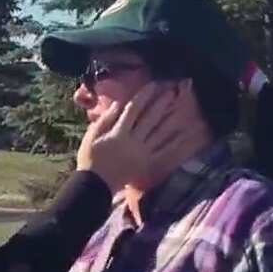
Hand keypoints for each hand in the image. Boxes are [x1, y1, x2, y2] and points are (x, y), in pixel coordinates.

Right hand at [76, 80, 210, 192]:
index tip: (153, 85)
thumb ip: (105, 119)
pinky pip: (163, 152)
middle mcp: (133, 142)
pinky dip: (173, 143)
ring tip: (179, 107)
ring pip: (159, 133)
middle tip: (171, 91)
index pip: (133, 110)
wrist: (95, 186)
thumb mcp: (91, 137)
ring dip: (170, 119)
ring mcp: (142, 153)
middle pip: (150, 119)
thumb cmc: (90, 160)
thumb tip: (118, 103)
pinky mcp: (147, 164)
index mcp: (118, 133)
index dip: (144, 96)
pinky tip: (182, 134)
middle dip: (161, 104)